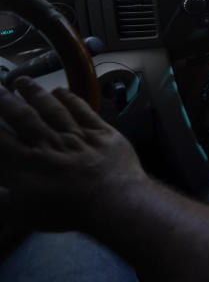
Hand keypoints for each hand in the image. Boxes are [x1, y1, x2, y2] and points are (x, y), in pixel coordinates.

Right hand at [0, 77, 146, 233]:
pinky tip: (61, 90)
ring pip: (51, 108)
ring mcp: (76, 135)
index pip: (0, 138)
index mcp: (26, 163)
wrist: (113, 200)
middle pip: (23, 117)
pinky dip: (71, 98)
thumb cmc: (66, 211)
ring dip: (35, 93)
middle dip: (5, 100)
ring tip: (22, 80)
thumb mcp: (22, 213)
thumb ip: (0, 199)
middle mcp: (48, 143)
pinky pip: (83, 110)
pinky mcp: (101, 131)